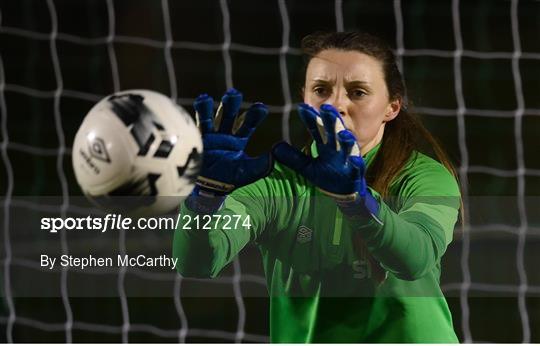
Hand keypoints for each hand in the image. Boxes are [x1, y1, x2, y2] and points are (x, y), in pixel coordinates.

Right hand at [193, 88, 271, 195]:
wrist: (208, 190)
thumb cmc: (228, 179)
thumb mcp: (248, 172)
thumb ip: (262, 163)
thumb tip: (279, 150)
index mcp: (238, 140)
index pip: (248, 124)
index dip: (254, 115)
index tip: (261, 107)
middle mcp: (224, 134)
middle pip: (228, 115)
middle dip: (231, 104)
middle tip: (234, 94)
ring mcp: (209, 136)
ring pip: (209, 117)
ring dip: (207, 107)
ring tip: (205, 98)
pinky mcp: (197, 140)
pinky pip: (195, 127)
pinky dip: (194, 118)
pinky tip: (192, 108)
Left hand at [272, 103, 381, 222]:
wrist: (344, 193)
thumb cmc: (327, 176)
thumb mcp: (306, 167)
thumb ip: (293, 157)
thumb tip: (275, 148)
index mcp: (325, 144)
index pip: (317, 128)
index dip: (310, 118)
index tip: (303, 107)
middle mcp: (337, 148)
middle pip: (334, 131)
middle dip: (331, 120)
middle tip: (326, 107)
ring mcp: (347, 159)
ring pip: (348, 146)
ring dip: (346, 139)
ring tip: (342, 133)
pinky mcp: (355, 172)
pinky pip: (357, 166)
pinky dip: (356, 162)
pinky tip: (354, 159)